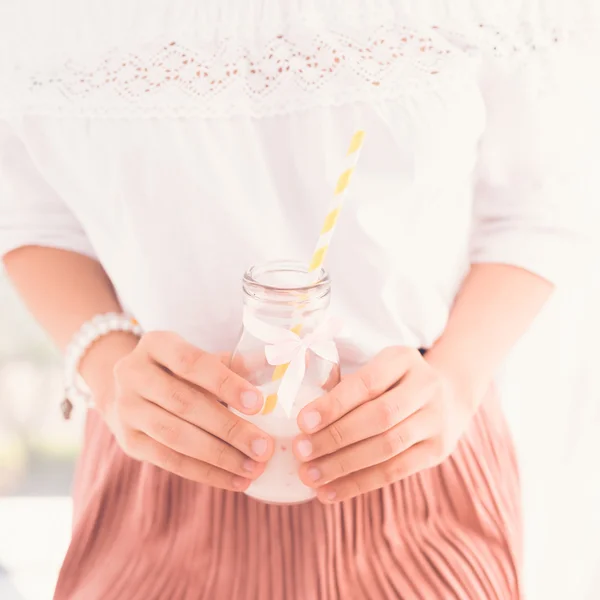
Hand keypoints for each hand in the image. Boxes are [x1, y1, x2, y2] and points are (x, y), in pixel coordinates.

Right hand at [92, 331, 273, 491]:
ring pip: (175, 436)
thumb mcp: (203, 358)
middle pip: (184, 403)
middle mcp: (133, 374)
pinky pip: (169, 461)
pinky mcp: (129, 441)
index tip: (258, 404)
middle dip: (229, 428)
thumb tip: (278, 365)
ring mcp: (126, 408)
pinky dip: (205, 473)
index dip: (225, 383)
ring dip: (219, 456)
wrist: (132, 389)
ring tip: (253, 468)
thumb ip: (237, 364)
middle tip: (263, 447)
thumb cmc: (181, 372)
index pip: (192, 363)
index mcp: (156, 344)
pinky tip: (235, 480)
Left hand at [292, 347, 474, 502]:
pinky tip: (330, 492)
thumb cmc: (394, 382)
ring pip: (388, 447)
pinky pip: (395, 471)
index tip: (302, 422)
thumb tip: (303, 417)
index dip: (334, 404)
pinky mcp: (437, 451)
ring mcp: (436, 420)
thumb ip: (344, 384)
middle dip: (336, 437)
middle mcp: (426, 387)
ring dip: (344, 465)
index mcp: (403, 359)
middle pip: (379, 417)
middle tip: (301, 451)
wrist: (448, 395)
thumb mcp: (377, 367)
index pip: (366, 383)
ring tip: (310, 476)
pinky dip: (359, 484)